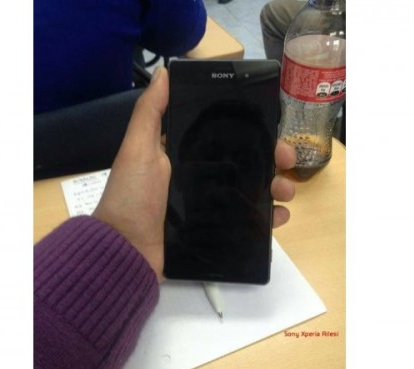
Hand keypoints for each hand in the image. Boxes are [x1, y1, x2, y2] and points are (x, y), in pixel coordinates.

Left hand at [93, 67, 295, 281]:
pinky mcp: (213, 231)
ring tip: (287, 191)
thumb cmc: (132, 197)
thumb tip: (164, 73)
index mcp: (184, 155)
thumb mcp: (137, 149)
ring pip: (250, 191)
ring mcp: (207, 206)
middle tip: (288, 161)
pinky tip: (280, 217)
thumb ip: (150, 112)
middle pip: (243, 163)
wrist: (125, 250)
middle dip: (270, 159)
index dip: (250, 133)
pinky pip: (246, 223)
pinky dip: (266, 220)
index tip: (272, 131)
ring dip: (274, 187)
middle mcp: (198, 178)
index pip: (225, 138)